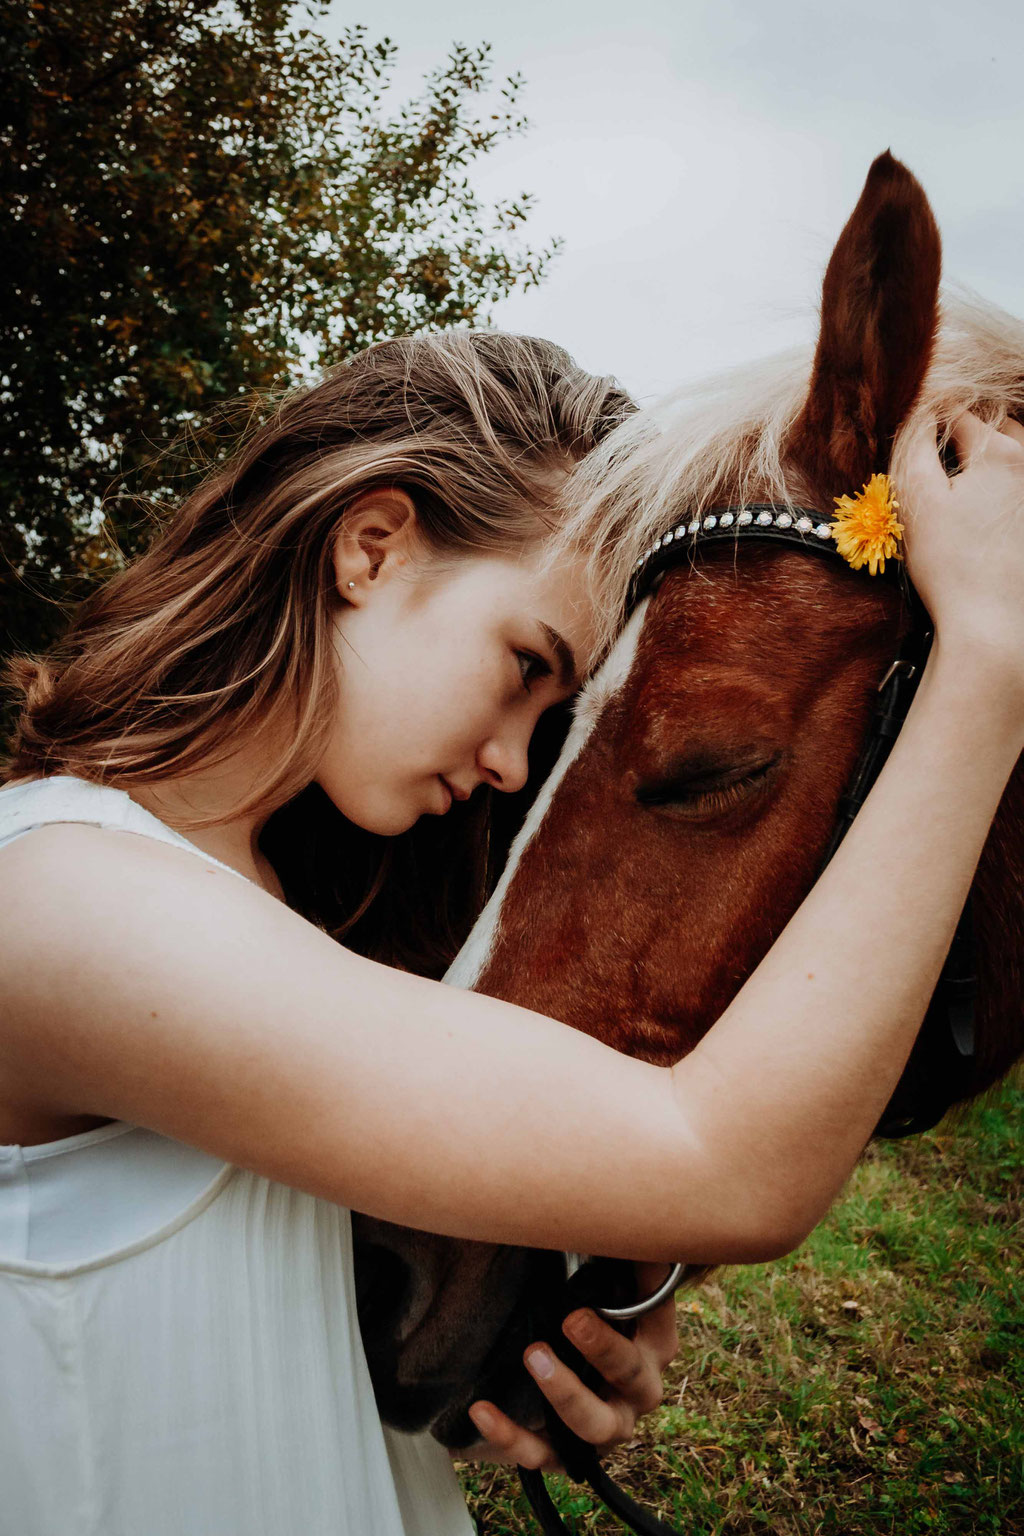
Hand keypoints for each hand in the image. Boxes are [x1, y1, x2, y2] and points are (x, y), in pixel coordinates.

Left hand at [463, 1263, 678, 1470]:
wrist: (569, 1378)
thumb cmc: (592, 1317)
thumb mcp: (604, 1285)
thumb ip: (615, 1252)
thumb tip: (615, 1197)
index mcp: (654, 1345)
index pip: (659, 1318)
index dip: (649, 1296)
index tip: (623, 1264)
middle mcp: (637, 1393)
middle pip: (632, 1377)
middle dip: (603, 1349)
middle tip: (571, 1319)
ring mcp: (604, 1429)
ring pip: (595, 1425)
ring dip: (565, 1392)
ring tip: (533, 1356)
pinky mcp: (565, 1455)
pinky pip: (540, 1455)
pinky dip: (510, 1435)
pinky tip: (481, 1408)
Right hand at [899, 411, 1023, 693]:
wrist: (994, 626)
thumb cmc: (952, 567)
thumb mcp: (918, 502)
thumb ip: (914, 447)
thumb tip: (918, 416)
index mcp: (1000, 454)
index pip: (958, 414)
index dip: (930, 418)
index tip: (913, 429)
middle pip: (998, 426)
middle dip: (969, 432)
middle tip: (939, 454)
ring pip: (1018, 454)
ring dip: (993, 457)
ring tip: (965, 483)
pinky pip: (1021, 490)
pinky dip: (1006, 488)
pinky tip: (986, 514)